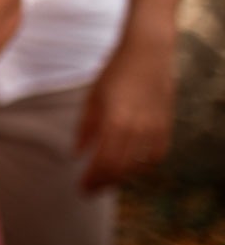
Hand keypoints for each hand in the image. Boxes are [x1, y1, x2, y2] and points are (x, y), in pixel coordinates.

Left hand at [77, 30, 174, 189]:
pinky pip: (155, 156)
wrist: (147, 55)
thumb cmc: (114, 73)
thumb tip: (77, 154)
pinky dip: (142, 166)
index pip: (103, 163)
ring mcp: (155, 130)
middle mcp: (137, 130)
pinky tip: (130, 168)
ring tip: (106, 180)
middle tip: (91, 190)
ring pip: (139, 166)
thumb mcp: (92, 98)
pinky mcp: (166, 127)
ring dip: (121, 176)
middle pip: (121, 169)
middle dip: (104, 183)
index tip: (81, 188)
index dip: (92, 180)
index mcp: (115, 123)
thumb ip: (85, 129)